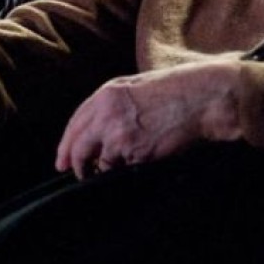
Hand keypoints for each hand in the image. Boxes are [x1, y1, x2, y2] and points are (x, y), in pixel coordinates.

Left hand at [55, 60, 241, 179]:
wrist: (200, 98)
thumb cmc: (176, 91)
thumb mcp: (137, 88)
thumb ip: (114, 106)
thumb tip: (100, 134)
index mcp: (106, 94)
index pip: (75, 123)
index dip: (66, 144)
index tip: (62, 159)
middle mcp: (106, 112)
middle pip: (77, 146)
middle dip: (74, 164)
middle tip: (76, 174)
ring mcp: (118, 133)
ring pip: (97, 161)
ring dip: (102, 169)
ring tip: (114, 170)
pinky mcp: (133, 151)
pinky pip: (120, 169)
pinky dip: (124, 172)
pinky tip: (137, 164)